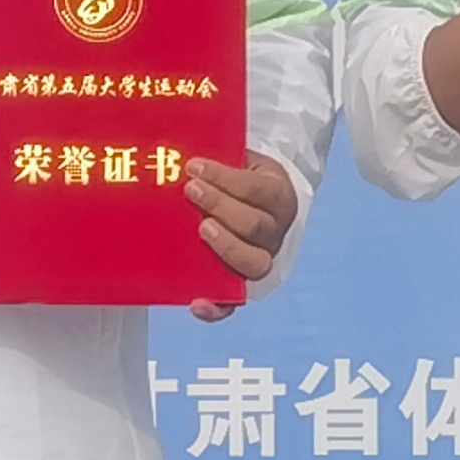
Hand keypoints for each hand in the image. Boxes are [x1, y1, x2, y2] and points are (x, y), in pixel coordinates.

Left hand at [184, 156, 297, 317]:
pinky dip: (217, 308)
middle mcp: (275, 231)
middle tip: (191, 191)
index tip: (194, 167)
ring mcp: (261, 259)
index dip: (225, 178)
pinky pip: (234, 303)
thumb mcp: (240, 159)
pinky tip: (195, 302)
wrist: (254, 201)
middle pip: (255, 226)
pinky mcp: (242, 284)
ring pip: (254, 264)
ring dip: (226, 247)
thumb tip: (182, 151)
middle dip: (221, 206)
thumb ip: (222, 156)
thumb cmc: (239, 178)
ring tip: (201, 229)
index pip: (256, 189)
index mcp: (278, 196)